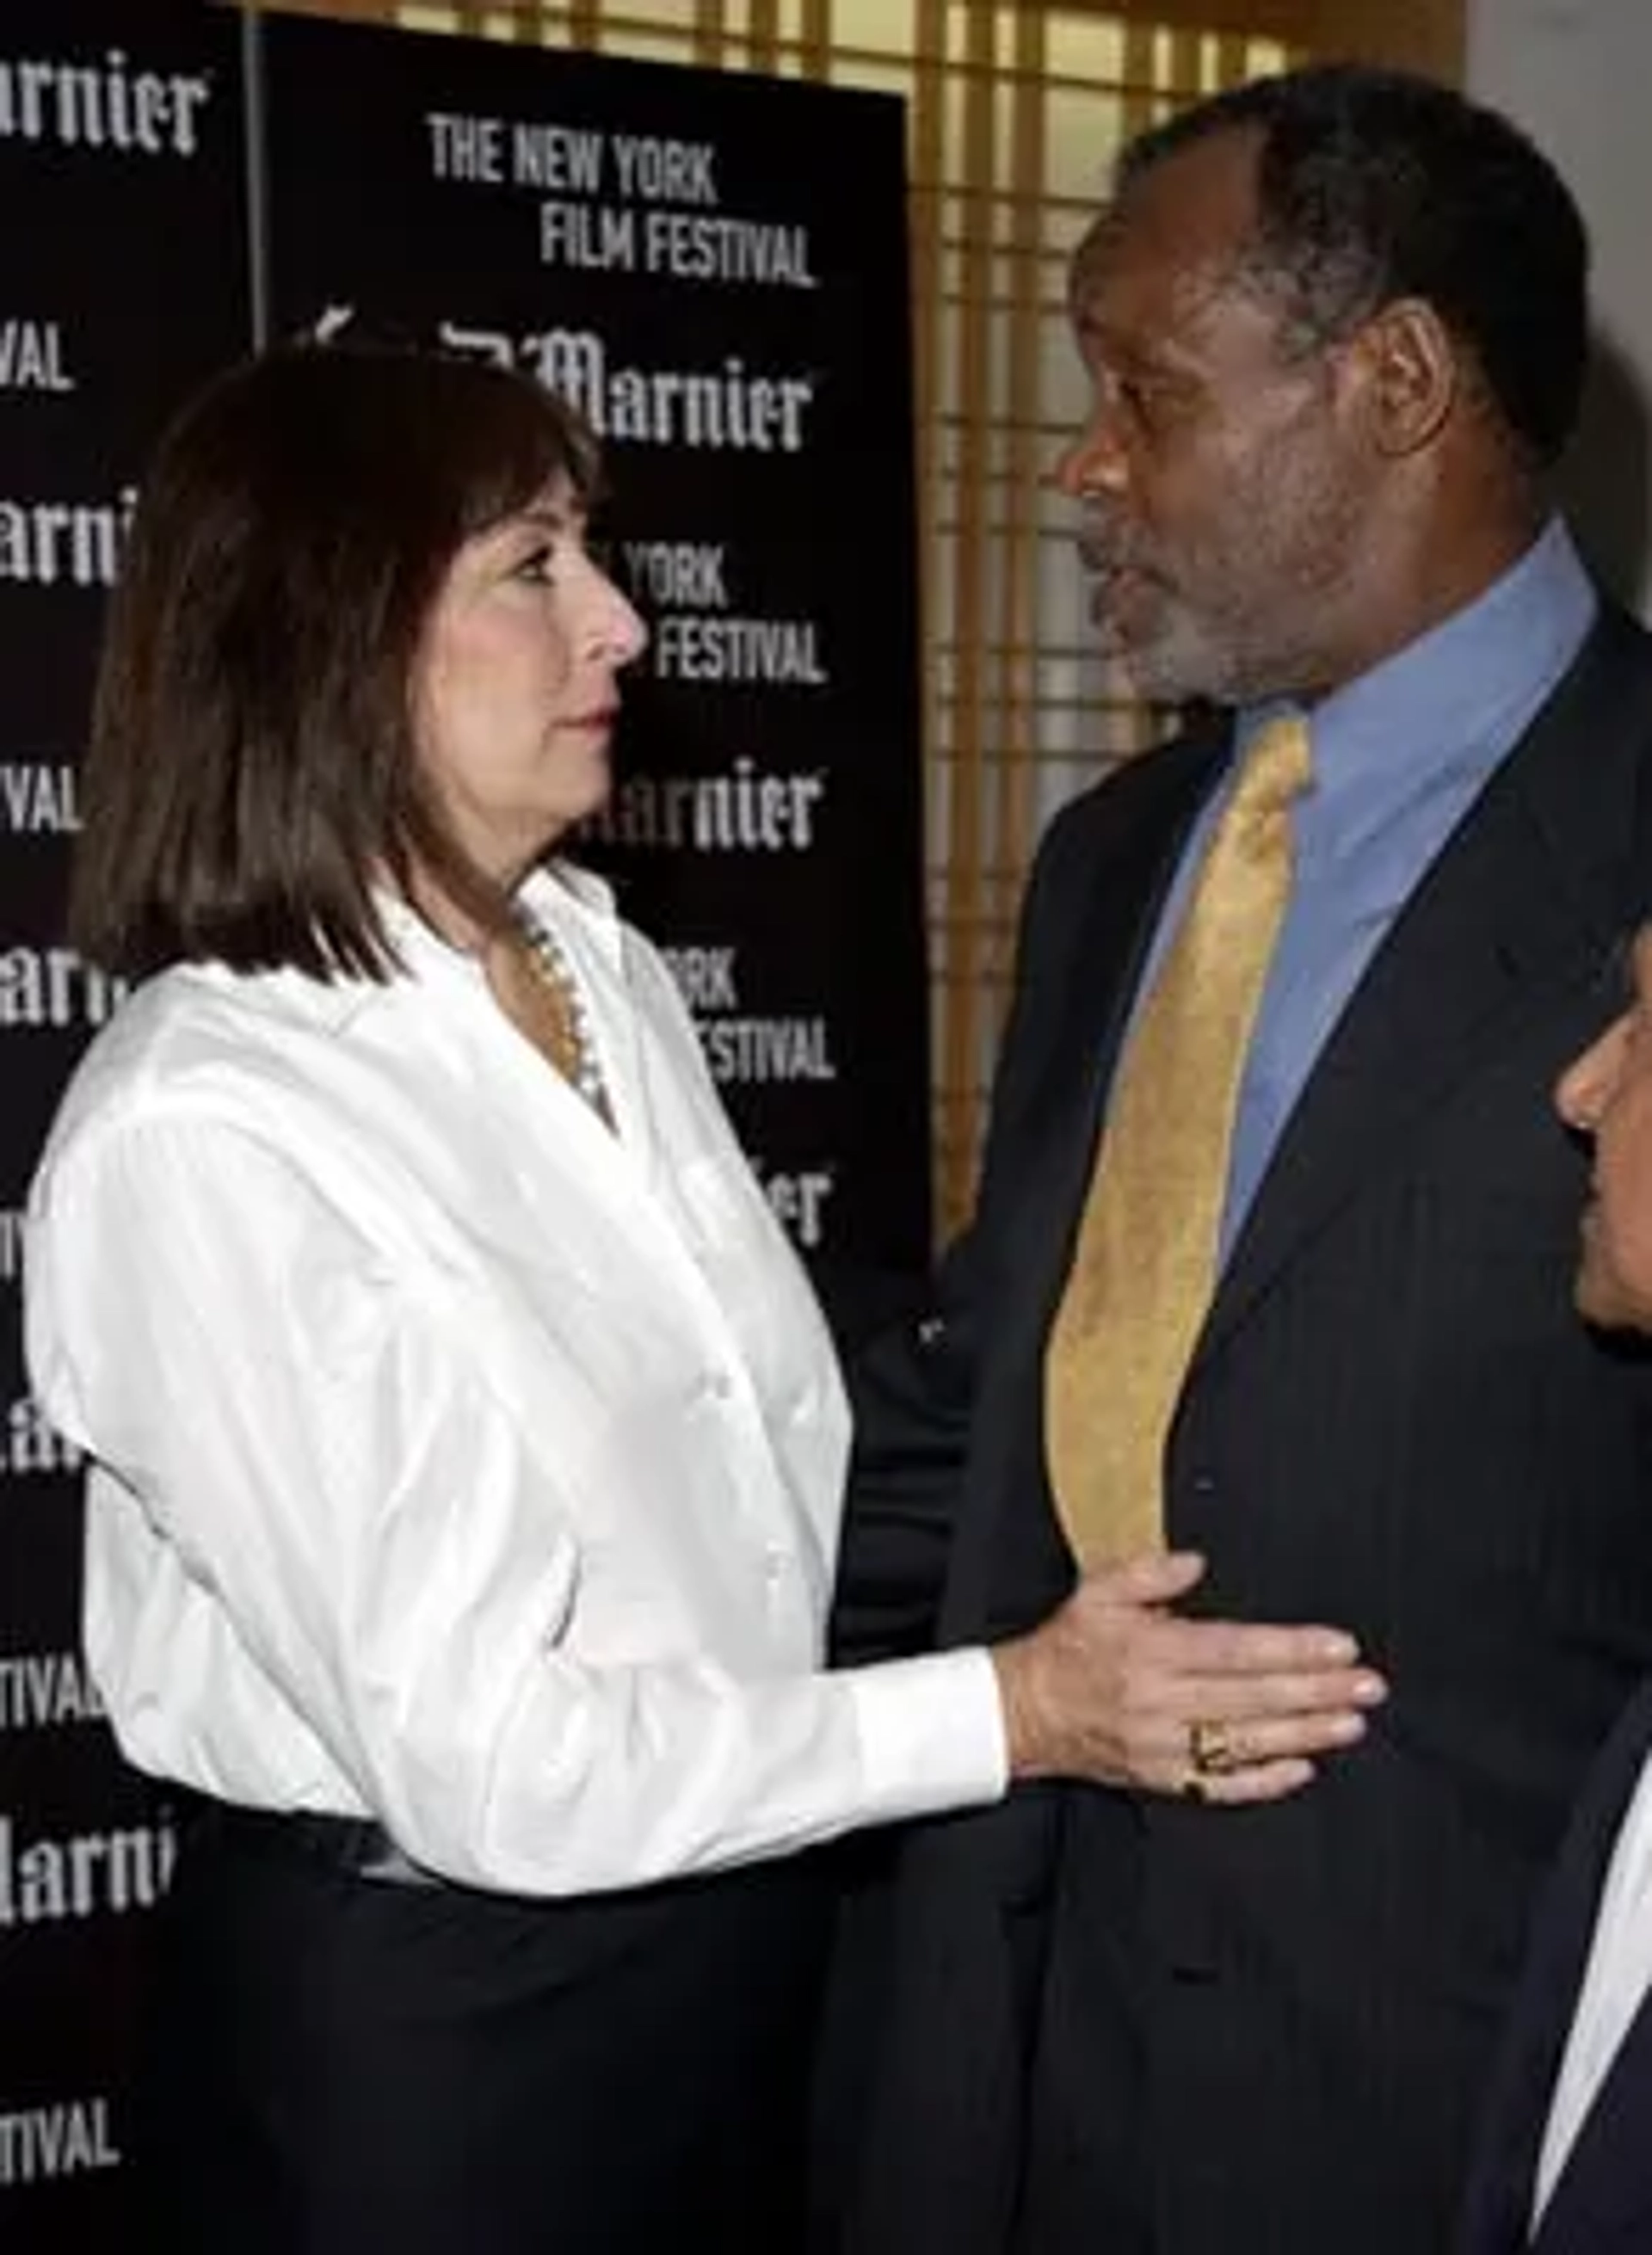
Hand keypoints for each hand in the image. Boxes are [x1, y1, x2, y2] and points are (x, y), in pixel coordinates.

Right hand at [989, 1550, 1385, 1805]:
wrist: (1025, 1711)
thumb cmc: (1068, 1648)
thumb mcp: (1097, 1592)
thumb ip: (1149, 1572)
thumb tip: (1196, 1562)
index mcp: (1150, 1652)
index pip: (1236, 1650)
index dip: (1292, 1649)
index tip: (1338, 1646)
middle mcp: (1160, 1702)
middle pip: (1253, 1697)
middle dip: (1318, 1691)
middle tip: (1367, 1686)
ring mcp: (1162, 1746)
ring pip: (1246, 1743)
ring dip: (1305, 1733)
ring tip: (1351, 1723)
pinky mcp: (1161, 1778)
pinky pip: (1220, 1786)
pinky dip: (1264, 1781)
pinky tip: (1301, 1768)